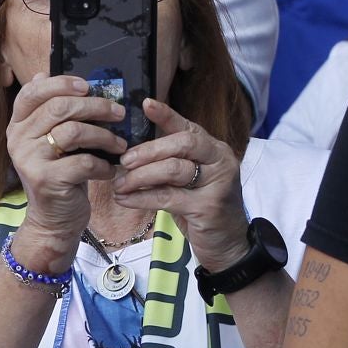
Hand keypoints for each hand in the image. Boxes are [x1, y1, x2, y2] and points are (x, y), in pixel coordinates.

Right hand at [4, 74, 124, 265]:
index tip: (88, 86)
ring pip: (74, 132)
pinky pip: (84, 162)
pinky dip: (104, 165)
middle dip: (96, 107)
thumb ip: (47, 111)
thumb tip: (42, 74)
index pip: (33, 92)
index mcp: (18, 126)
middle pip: (59, 108)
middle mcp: (18, 140)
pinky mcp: (47, 180)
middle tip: (118, 113)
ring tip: (120, 144)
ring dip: (105, 136)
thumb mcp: (49, 141)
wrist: (52, 219)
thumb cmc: (58, 175)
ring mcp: (30, 160)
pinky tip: (110, 169)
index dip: (61, 83)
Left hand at [112, 98, 248, 269]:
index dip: (166, 115)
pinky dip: (141, 198)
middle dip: (148, 151)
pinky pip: (168, 197)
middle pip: (181, 144)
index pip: (187, 127)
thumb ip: (168, 163)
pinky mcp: (208, 207)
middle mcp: (220, 161)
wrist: (227, 243)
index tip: (145, 104)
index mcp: (213, 149)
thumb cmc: (201, 207)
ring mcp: (218, 183)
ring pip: (173, 169)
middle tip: (123, 160)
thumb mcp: (188, 181)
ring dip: (140, 176)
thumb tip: (129, 153)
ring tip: (119, 184)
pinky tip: (125, 199)